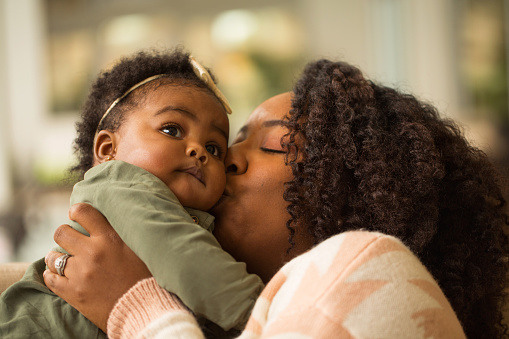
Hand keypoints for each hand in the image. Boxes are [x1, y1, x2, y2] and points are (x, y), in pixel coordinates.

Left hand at [44, 203, 151, 331]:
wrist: (142, 307)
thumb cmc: (145, 276)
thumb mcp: (138, 248)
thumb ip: (124, 233)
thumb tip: (115, 217)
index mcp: (109, 239)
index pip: (84, 212)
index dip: (77, 211)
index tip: (76, 215)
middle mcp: (92, 253)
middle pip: (61, 232)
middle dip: (64, 234)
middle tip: (71, 240)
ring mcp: (79, 273)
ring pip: (53, 257)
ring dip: (57, 257)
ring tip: (64, 260)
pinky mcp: (72, 292)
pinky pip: (50, 279)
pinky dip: (51, 275)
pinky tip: (57, 274)